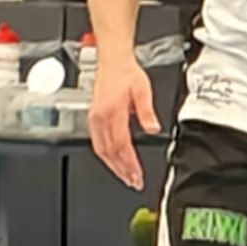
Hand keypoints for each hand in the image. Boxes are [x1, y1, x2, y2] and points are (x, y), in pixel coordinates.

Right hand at [88, 55, 160, 189]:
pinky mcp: (94, 118)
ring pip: (101, 150)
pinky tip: (113, 162)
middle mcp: (100, 118)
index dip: (129, 163)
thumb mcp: (143, 90)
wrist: (113, 63)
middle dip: (121, 170)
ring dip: (113, 166)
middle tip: (133, 182)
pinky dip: (106, 156)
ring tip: (125, 177)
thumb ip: (146, 112)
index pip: (121, 144)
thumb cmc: (127, 74)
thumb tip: (153, 128)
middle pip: (110, 152)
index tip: (137, 175)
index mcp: (112, 112)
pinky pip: (97, 142)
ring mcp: (95, 119)